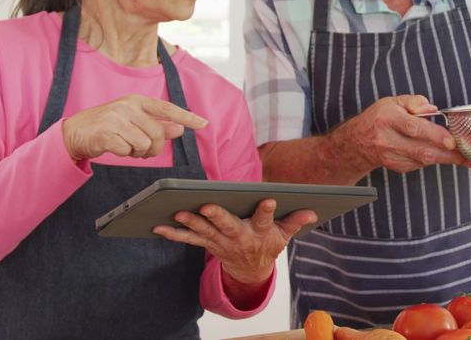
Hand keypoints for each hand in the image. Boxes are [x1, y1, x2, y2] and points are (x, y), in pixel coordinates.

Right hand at [62, 94, 207, 160]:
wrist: (75, 131)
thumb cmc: (108, 126)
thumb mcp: (133, 121)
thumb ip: (157, 125)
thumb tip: (180, 129)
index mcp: (137, 101)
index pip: (167, 108)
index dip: (187, 117)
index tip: (204, 124)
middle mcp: (128, 106)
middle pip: (157, 133)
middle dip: (154, 148)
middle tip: (143, 151)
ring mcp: (116, 119)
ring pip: (144, 144)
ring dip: (139, 152)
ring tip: (127, 147)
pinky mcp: (106, 134)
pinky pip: (127, 151)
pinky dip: (125, 154)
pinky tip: (115, 148)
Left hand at [152, 199, 317, 285]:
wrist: (251, 271)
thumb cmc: (267, 244)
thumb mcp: (284, 235)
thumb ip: (295, 221)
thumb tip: (312, 211)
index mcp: (259, 233)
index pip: (264, 220)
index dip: (267, 211)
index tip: (269, 199)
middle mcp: (239, 238)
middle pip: (228, 226)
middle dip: (217, 216)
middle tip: (206, 206)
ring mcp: (221, 243)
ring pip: (206, 232)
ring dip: (191, 223)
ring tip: (178, 212)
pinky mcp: (208, 245)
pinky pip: (189, 241)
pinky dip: (174, 235)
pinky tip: (158, 228)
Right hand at [329, 95, 468, 173]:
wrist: (358, 142)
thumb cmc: (378, 119)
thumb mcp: (393, 101)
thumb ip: (414, 101)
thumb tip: (431, 109)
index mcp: (388, 119)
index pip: (413, 127)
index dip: (434, 135)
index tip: (452, 140)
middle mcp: (388, 140)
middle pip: (422, 150)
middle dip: (448, 154)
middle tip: (467, 154)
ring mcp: (392, 156)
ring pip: (424, 160)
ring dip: (446, 159)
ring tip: (465, 157)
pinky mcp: (398, 167)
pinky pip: (421, 164)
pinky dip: (434, 159)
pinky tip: (444, 155)